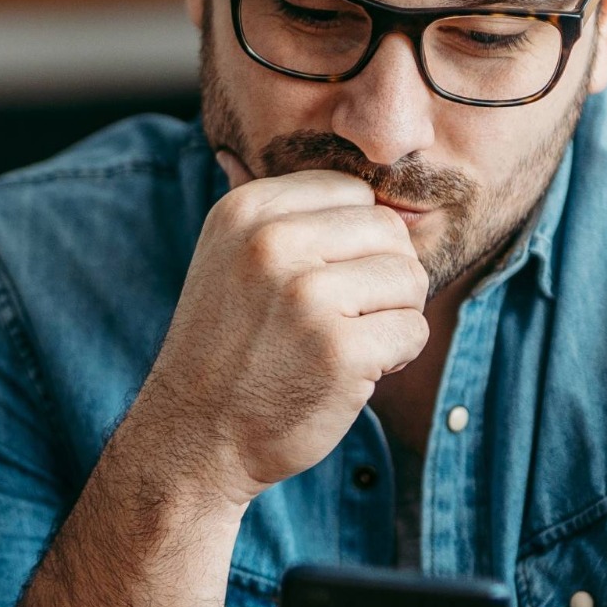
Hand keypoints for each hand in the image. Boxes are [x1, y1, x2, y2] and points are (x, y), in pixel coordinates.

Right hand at [122, 164, 428, 506]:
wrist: (193, 437)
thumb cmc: (228, 347)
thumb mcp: (231, 256)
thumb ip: (286, 214)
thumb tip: (362, 169)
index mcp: (247, 210)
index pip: (353, 191)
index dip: (355, 241)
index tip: (325, 280)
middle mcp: (272, 243)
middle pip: (388, 230)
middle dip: (382, 276)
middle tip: (345, 318)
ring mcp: (306, 296)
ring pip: (409, 278)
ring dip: (392, 316)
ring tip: (345, 343)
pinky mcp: (339, 350)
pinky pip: (413, 331)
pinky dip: (395, 357)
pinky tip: (352, 374)